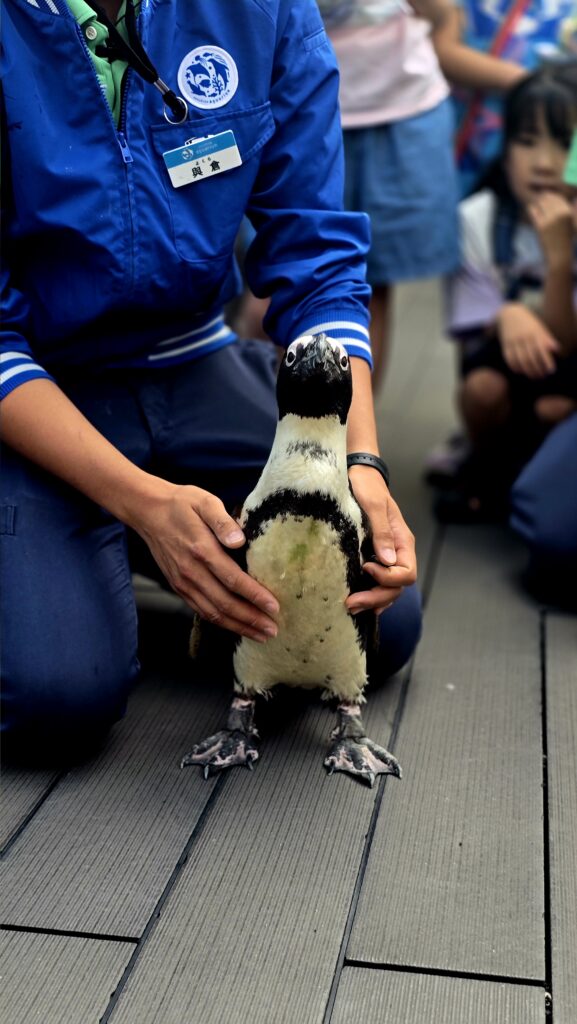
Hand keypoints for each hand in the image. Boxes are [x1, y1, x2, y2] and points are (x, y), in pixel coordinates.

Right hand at [131, 481, 278, 642]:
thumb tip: (239, 541)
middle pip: (225, 603)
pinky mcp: (178, 586)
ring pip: (213, 612)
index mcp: (201, 549)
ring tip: (260, 634)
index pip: (233, 579)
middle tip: (273, 629)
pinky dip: (221, 622)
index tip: (274, 607)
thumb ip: (223, 521)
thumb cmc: (182, 504)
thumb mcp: (205, 501)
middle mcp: (191, 571)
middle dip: (251, 619)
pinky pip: (201, 610)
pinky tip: (236, 626)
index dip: (254, 596)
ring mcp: (183, 582)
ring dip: (238, 626)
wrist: (148, 511)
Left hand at [345, 466, 416, 615]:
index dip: (387, 577)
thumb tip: (387, 561)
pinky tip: (359, 603)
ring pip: (388, 590)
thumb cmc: (366, 486)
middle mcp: (396, 553)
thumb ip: (382, 531)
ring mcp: (384, 558)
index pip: (406, 573)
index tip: (366, 567)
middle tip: (351, 602)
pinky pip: (377, 585)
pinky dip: (370, 596)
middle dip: (376, 597)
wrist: (357, 476)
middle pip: (397, 587)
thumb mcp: (373, 504)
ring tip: (350, 607)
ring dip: (372, 601)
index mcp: (402, 541)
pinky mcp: (371, 558)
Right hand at [496, 302, 559, 377]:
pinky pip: (509, 359)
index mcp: (534, 333)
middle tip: (542, 376)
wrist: (510, 313)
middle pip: (530, 358)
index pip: (541, 350)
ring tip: (533, 376)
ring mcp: (513, 341)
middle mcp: (523, 337)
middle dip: (537, 370)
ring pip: (520, 361)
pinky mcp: (505, 345)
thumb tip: (556, 350)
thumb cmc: (529, 323)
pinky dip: (515, 368)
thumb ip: (547, 339)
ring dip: (527, 371)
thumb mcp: (540, 327)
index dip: (546, 362)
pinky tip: (521, 372)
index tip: (551, 371)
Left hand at [528, 191, 574, 268]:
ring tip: (536, 204)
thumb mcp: (570, 222)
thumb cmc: (565, 239)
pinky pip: (533, 211)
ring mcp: (550, 219)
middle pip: (548, 197)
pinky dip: (531, 209)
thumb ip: (567, 210)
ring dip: (537, 202)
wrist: (559, 255)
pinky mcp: (540, 226)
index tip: (546, 196)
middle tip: (539, 199)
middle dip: (542, 197)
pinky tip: (532, 209)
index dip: (550, 195)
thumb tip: (561, 197)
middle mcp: (559, 213)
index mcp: (568, 211)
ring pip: (540, 202)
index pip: (557, 197)